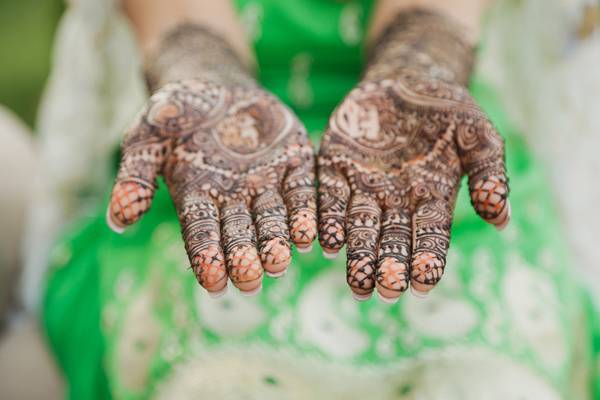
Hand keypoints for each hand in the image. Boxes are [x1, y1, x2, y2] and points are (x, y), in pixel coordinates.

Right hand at [107, 79, 316, 295]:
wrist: (214, 83)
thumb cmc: (174, 112)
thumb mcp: (147, 137)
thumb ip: (136, 176)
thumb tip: (118, 220)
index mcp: (198, 197)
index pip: (201, 232)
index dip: (207, 256)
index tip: (213, 282)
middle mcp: (234, 198)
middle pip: (240, 232)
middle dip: (245, 257)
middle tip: (251, 282)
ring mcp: (265, 182)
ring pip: (272, 217)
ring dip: (277, 241)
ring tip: (280, 263)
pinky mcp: (294, 163)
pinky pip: (301, 191)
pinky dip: (304, 212)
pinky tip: (308, 234)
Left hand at [318, 72, 509, 301]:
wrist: (407, 78)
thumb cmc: (448, 110)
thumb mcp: (478, 135)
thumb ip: (489, 174)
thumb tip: (501, 220)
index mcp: (431, 198)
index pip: (430, 236)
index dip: (427, 260)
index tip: (422, 284)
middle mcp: (396, 201)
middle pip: (392, 239)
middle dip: (388, 266)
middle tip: (384, 292)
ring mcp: (364, 187)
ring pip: (360, 227)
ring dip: (358, 255)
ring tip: (356, 283)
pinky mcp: (335, 169)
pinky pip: (330, 198)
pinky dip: (329, 220)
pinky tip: (328, 242)